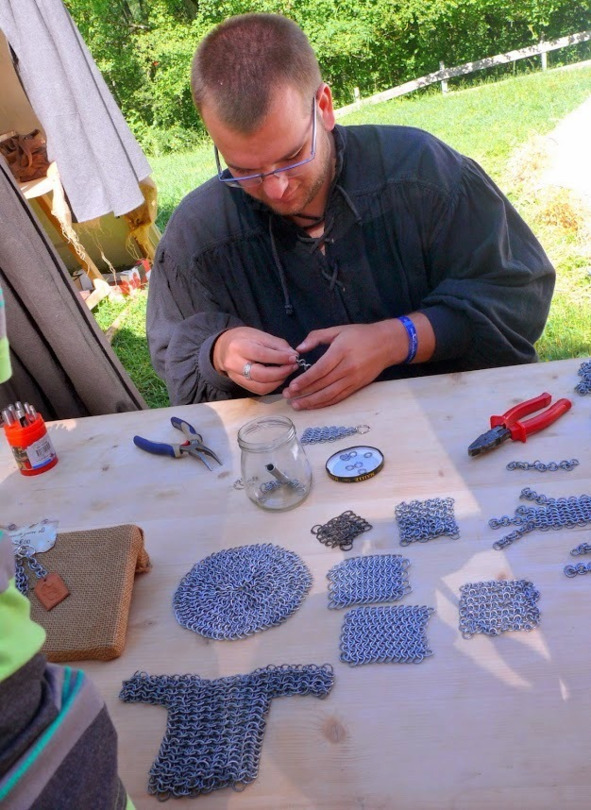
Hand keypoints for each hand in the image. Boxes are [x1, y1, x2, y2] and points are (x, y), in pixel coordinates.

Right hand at [213, 326, 298, 394]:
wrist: (223, 348)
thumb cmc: (244, 338)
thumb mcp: (260, 335)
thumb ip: (277, 345)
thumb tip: (293, 355)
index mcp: (239, 346)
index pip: (262, 355)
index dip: (280, 358)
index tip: (294, 357)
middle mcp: (234, 364)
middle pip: (261, 375)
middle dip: (281, 372)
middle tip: (293, 366)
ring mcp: (236, 377)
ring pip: (261, 386)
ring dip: (278, 381)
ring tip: (287, 372)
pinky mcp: (240, 385)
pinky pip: (259, 390)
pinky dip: (272, 386)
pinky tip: (278, 378)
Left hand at [282, 322, 404, 408]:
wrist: (387, 344)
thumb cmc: (361, 334)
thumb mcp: (338, 330)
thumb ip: (316, 337)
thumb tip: (299, 348)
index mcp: (341, 351)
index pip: (320, 370)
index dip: (305, 380)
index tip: (292, 386)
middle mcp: (348, 367)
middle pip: (323, 384)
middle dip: (304, 392)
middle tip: (288, 397)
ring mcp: (353, 379)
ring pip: (330, 394)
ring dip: (313, 402)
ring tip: (298, 405)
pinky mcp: (357, 386)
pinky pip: (339, 397)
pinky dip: (326, 403)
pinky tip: (314, 405)